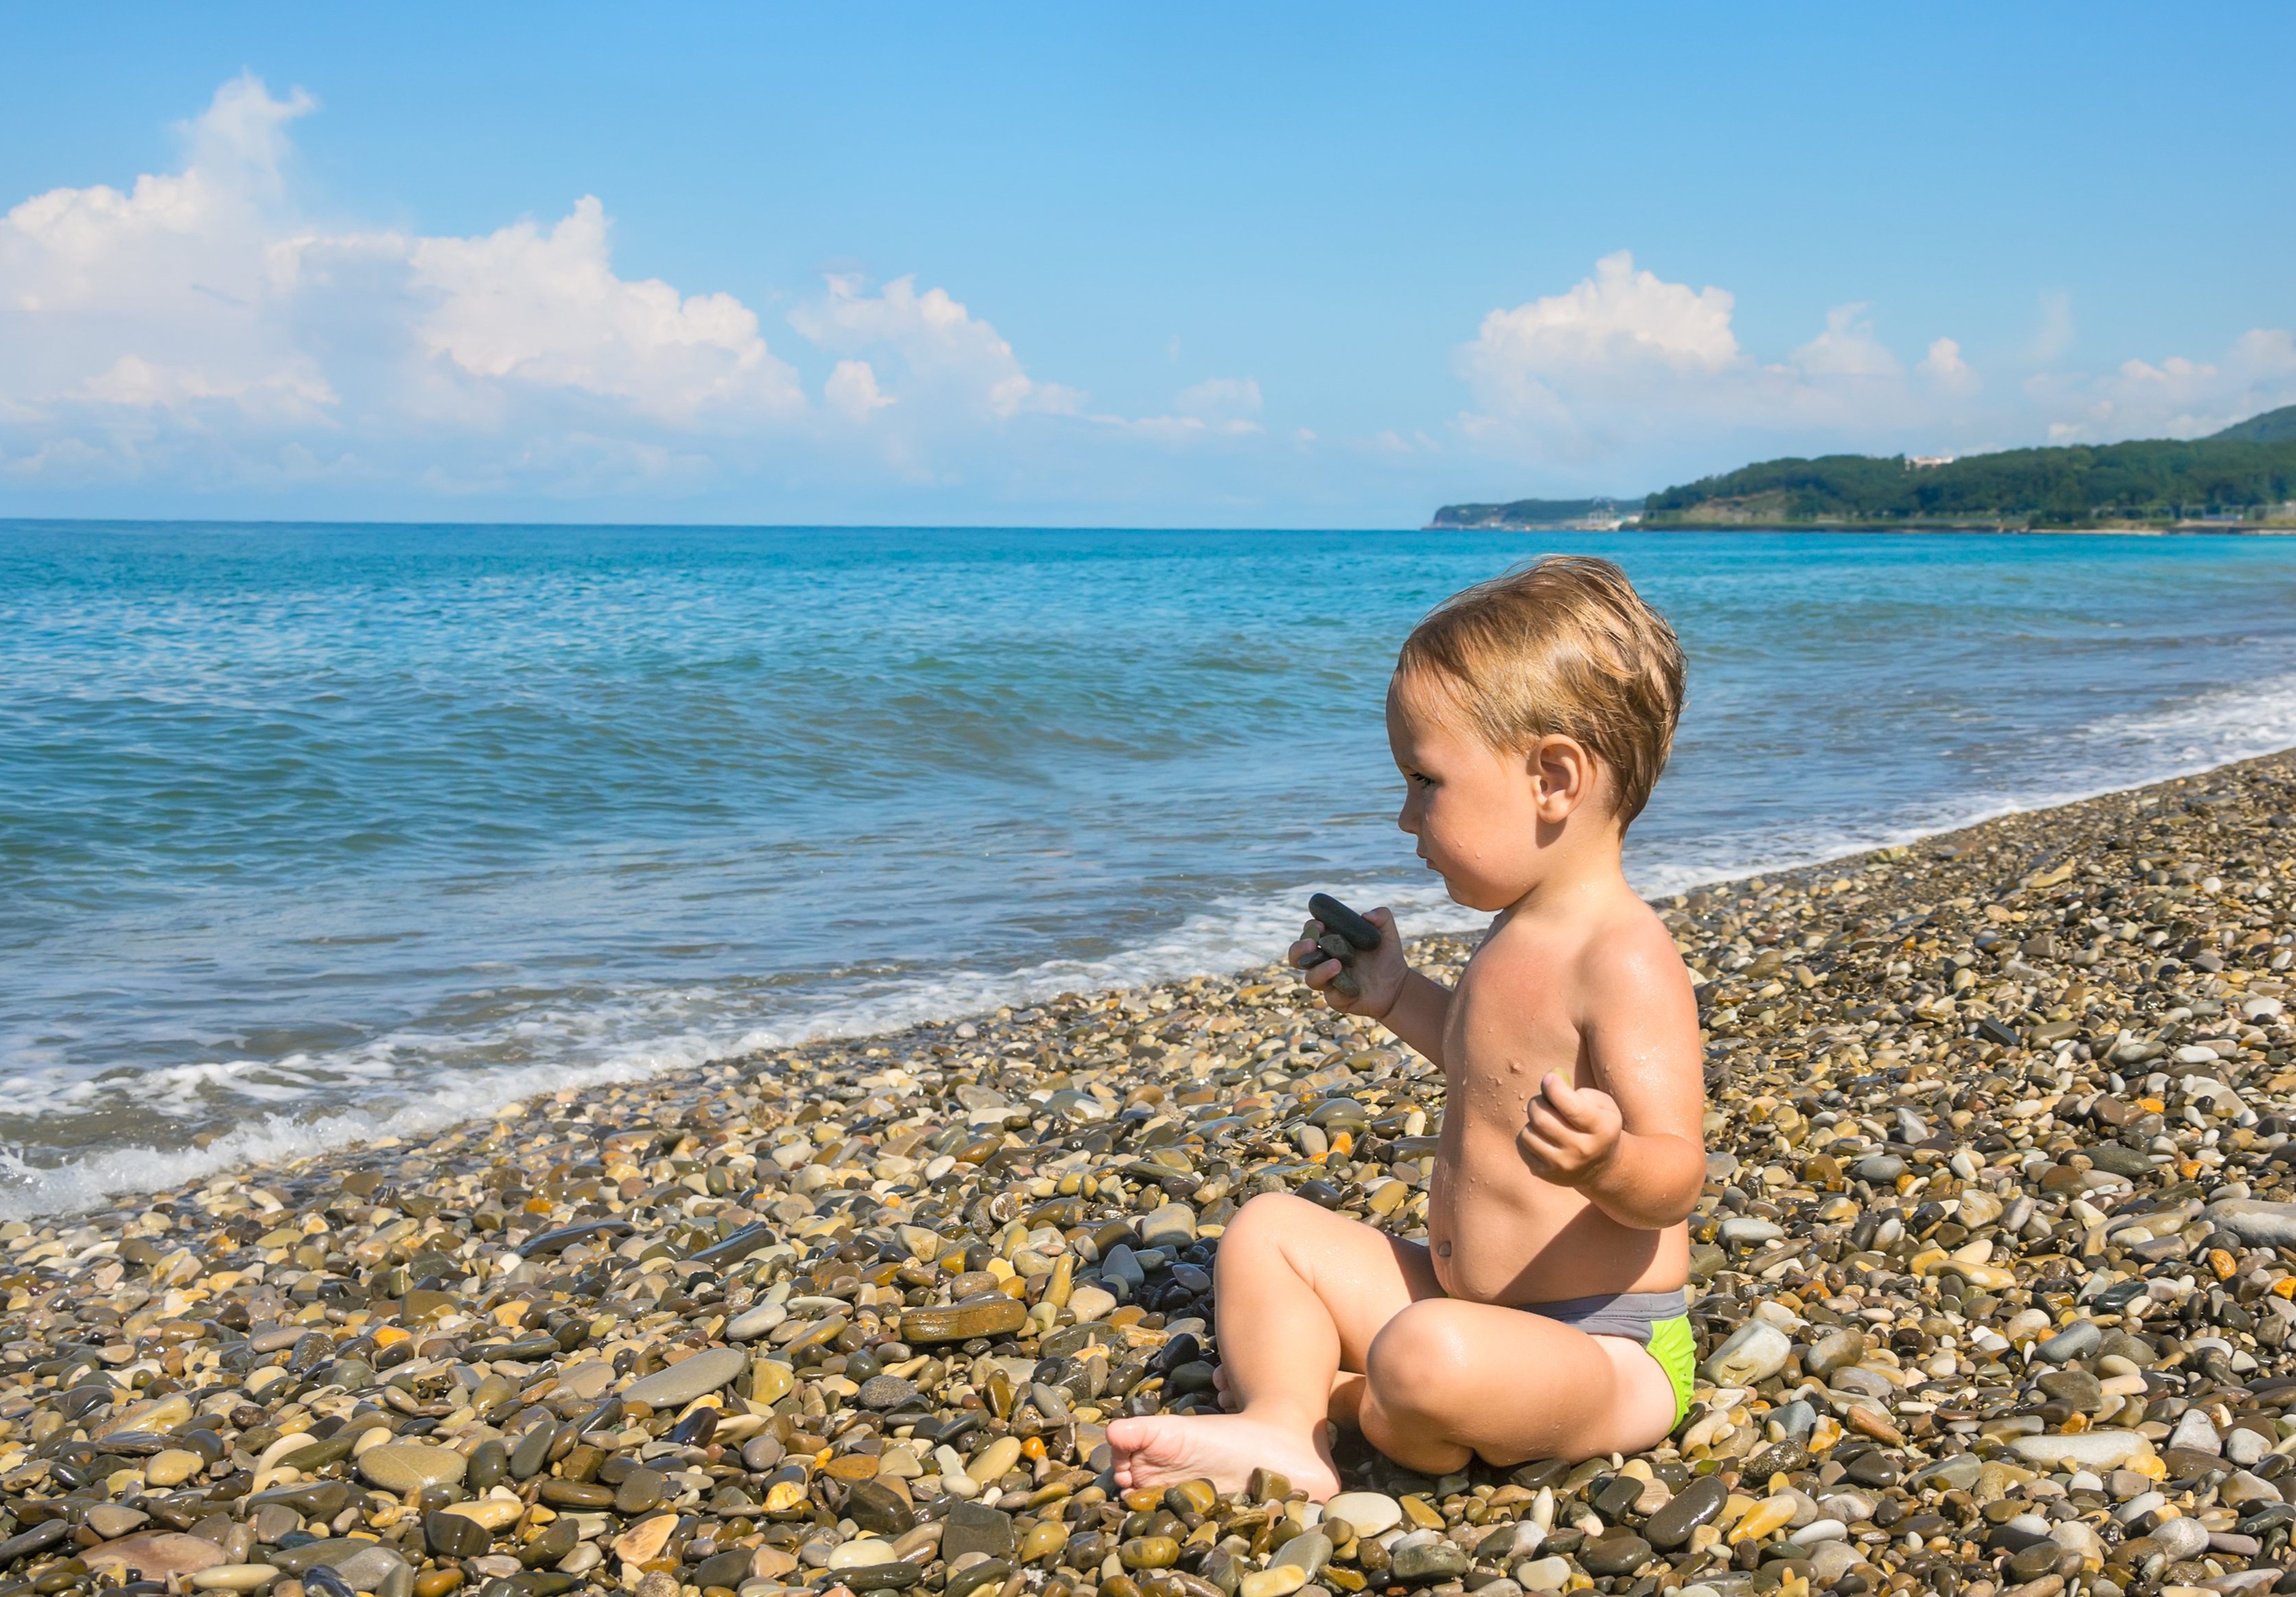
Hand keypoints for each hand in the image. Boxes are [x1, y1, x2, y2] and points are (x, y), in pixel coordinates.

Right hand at [1287, 905, 1406, 1019]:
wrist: (1398, 986)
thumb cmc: (1387, 958)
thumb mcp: (1389, 934)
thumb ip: (1382, 916)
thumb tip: (1366, 915)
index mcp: (1330, 942)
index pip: (1310, 933)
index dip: (1310, 928)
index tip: (1320, 925)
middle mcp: (1324, 961)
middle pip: (1297, 956)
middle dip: (1299, 948)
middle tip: (1312, 943)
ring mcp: (1328, 981)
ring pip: (1310, 978)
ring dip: (1319, 970)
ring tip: (1337, 964)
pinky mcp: (1336, 999)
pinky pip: (1331, 995)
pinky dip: (1338, 989)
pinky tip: (1352, 985)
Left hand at [1516, 1071, 1623, 1186]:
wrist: (1600, 1166)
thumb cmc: (1598, 1125)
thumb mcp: (1603, 1105)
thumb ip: (1582, 1093)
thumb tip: (1552, 1085)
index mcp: (1602, 1129)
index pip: (1571, 1107)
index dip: (1554, 1088)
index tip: (1549, 1078)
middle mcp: (1582, 1150)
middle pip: (1542, 1119)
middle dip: (1538, 1101)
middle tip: (1544, 1100)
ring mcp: (1563, 1165)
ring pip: (1528, 1132)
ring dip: (1532, 1120)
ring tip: (1545, 1120)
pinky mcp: (1546, 1174)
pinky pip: (1522, 1145)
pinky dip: (1527, 1134)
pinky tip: (1541, 1135)